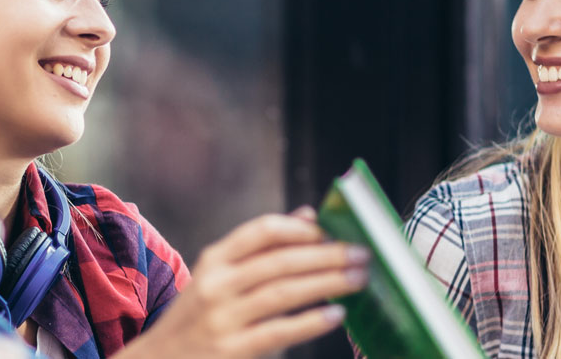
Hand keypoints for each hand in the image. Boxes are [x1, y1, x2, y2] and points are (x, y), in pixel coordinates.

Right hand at [118, 207, 368, 358]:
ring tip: (359, 279)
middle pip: (280, 261)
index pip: (261, 232)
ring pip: (283, 293)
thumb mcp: (218, 277)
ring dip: (327, 283)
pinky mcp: (232, 350)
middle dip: (327, 255)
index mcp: (214, 260)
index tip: (332, 231)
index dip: (300, 228)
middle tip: (363, 254)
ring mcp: (223, 318)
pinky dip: (311, 322)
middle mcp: (216, 285)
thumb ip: (261, 248)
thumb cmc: (198, 318)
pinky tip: (336, 315)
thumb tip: (309, 215)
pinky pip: (279, 332)